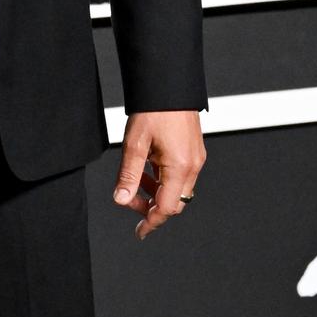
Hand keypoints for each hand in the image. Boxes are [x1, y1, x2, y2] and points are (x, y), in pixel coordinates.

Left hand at [113, 110, 205, 239]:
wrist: (168, 84)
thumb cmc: (154, 110)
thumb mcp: (134, 145)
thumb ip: (128, 175)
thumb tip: (121, 200)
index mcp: (179, 167)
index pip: (166, 208)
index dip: (150, 222)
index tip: (139, 231)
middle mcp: (192, 165)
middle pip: (175, 202)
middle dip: (152, 207)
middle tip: (130, 200)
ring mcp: (195, 158)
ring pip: (178, 190)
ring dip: (156, 192)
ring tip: (136, 181)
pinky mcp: (194, 151)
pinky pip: (180, 175)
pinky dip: (164, 180)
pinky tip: (148, 169)